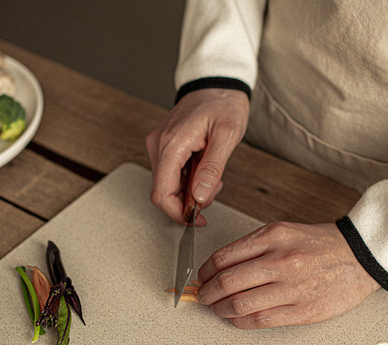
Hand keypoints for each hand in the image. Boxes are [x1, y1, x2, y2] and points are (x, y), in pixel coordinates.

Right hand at [146, 88, 249, 225]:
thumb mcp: (227, 135)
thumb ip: (212, 168)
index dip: (177, 213)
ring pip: (167, 185)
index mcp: (172, 143)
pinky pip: (171, 174)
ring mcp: (159, 145)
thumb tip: (199, 197)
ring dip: (189, 191)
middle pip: (163, 192)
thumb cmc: (224, 104)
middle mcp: (159, 145)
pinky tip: (203, 169)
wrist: (217, 82)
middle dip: (187, 201)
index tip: (197, 219)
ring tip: (212, 176)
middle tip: (212, 190)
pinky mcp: (164, 146)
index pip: (162, 193)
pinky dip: (188, 180)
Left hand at [197, 222, 379, 327]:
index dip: (205, 271)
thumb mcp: (284, 231)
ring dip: (220, 309)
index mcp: (274, 237)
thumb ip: (253, 247)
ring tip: (217, 308)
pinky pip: (260, 320)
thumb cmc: (321, 245)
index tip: (202, 277)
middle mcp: (281, 261)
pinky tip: (236, 317)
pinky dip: (240, 320)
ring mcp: (292, 288)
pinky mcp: (302, 311)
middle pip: (227, 282)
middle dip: (207, 292)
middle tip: (203, 296)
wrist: (359, 257)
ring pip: (239, 304)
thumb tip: (220, 266)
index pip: (224, 257)